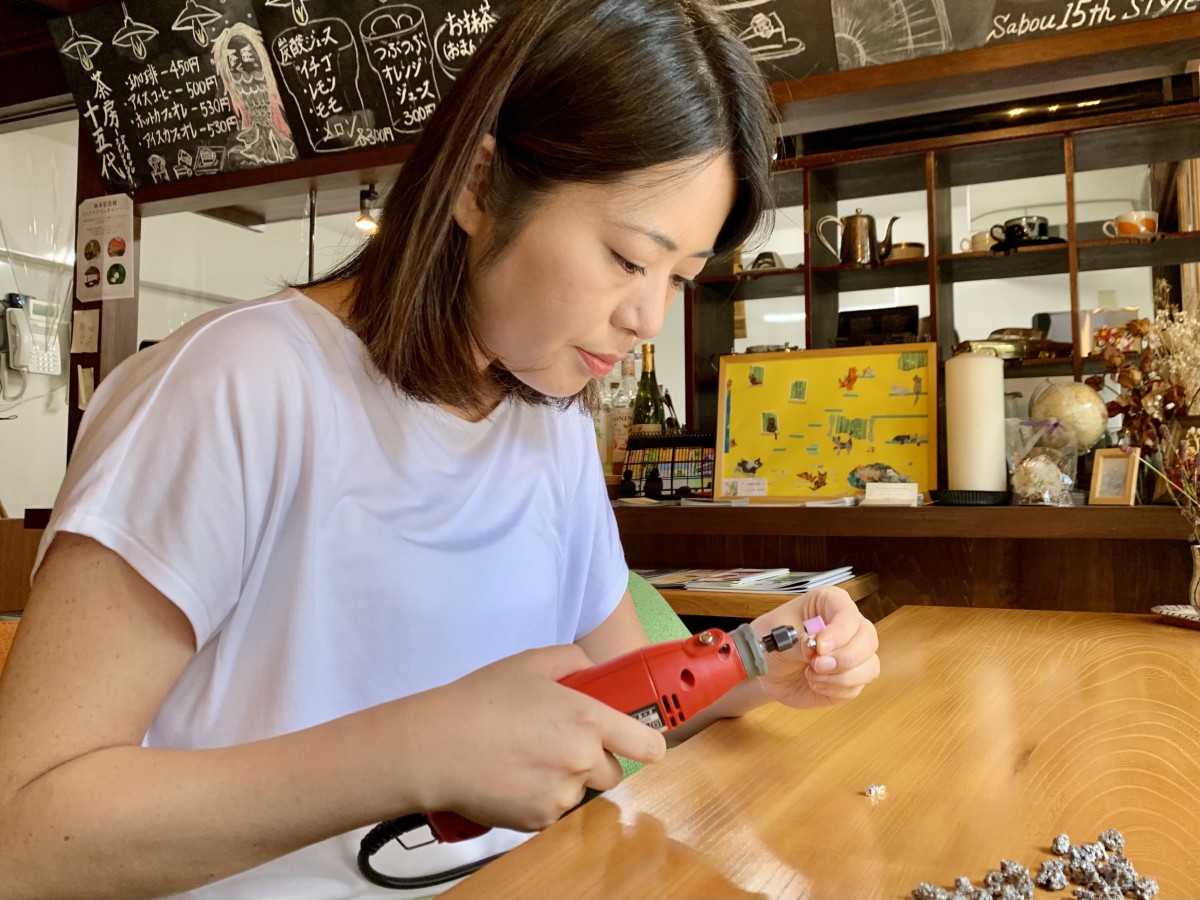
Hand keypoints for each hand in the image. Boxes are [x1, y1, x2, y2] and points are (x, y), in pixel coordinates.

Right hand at [407, 645, 665, 831]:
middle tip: (561, 742)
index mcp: (588, 720)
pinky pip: (554, 811)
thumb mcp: (532, 662)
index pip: (648, 745)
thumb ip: (574, 661)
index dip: (646, 742)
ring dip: (566, 779)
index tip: (640, 740)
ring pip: (581, 792)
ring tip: (529, 758)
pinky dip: (541, 797)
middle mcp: (582, 761)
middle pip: (613, 772)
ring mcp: (561, 794)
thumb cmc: (480, 701)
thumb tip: (594, 671)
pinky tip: (514, 777)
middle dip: (595, 759)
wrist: (436, 746)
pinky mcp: (538, 820)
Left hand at [751, 586, 879, 709]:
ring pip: (869, 666)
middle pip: (868, 640)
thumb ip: (800, 642)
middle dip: (844, 658)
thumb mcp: (778, 637)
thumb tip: (818, 648)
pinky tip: (815, 683)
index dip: (839, 632)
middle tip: (816, 665)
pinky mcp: (851, 679)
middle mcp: (849, 626)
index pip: (848, 613)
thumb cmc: (771, 642)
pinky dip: (834, 690)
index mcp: (830, 603)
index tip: (820, 647)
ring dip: (840, 677)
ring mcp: (853, 653)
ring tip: (811, 675)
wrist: (766, 670)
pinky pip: (856, 688)